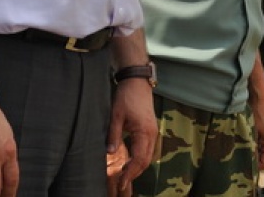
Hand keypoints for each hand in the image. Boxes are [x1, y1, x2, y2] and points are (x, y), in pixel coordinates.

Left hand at [106, 79, 157, 194]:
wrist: (137, 81)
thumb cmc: (126, 96)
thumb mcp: (115, 116)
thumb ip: (113, 135)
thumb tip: (110, 153)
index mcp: (144, 132)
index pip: (138, 159)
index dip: (130, 173)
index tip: (121, 182)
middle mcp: (152, 134)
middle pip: (146, 160)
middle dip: (135, 173)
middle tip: (122, 183)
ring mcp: (153, 131)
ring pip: (148, 156)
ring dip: (138, 167)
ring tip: (125, 174)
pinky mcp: (151, 129)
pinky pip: (148, 149)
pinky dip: (140, 158)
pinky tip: (131, 160)